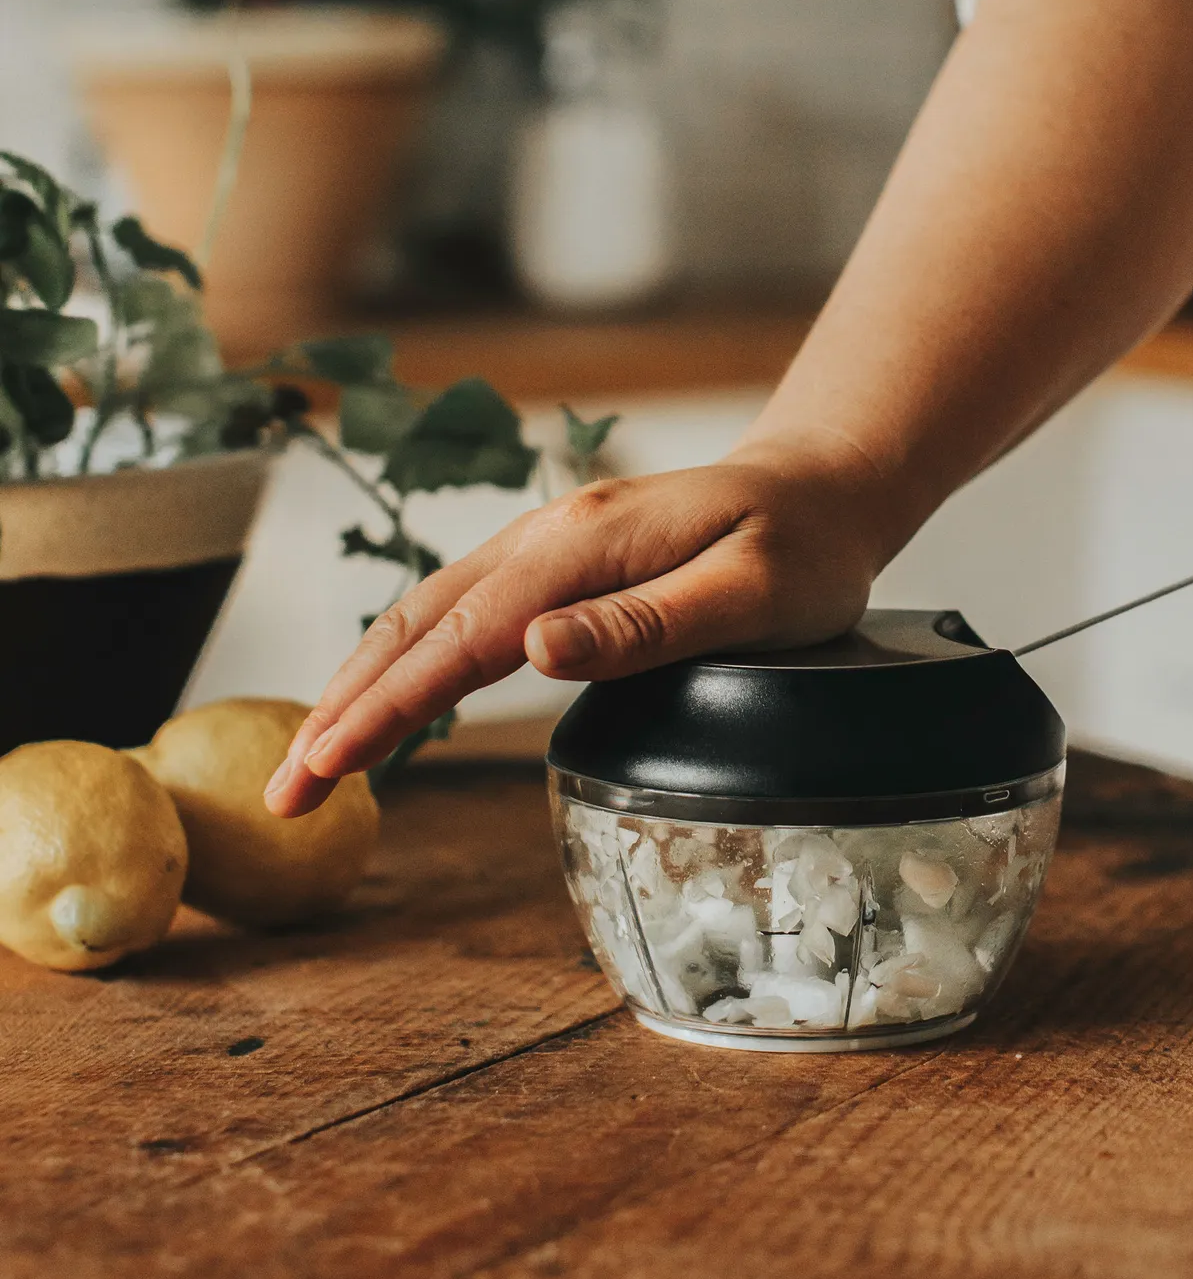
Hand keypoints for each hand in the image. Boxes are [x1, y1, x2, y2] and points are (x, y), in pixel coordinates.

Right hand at [263, 432, 892, 818]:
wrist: (822, 485)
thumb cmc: (803, 546)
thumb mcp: (753, 593)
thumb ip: (646, 624)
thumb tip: (535, 652)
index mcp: (587, 544)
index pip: (463, 637)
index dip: (388, 705)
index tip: (327, 765)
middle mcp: (550, 534)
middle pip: (420, 622)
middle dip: (344, 707)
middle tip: (284, 794)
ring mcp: (547, 542)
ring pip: (428, 612)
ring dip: (362, 683)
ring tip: (311, 760)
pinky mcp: (556, 559)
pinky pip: (458, 608)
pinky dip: (404, 657)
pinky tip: (382, 697)